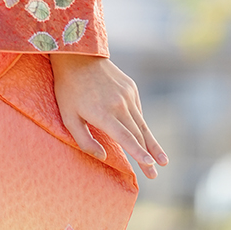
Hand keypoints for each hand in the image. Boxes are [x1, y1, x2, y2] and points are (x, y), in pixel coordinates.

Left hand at [49, 52, 165, 178]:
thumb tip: (104, 156)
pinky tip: (141, 136)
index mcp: (103, 113)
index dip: (138, 153)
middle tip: (155, 174)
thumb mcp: (68, 116)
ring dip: (152, 144)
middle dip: (149, 156)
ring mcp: (128, 95)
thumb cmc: (69, 89)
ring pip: (142, 124)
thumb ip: (84, 140)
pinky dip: (140, 125)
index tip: (151, 166)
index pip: (125, 138)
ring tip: (162, 160)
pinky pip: (137, 111)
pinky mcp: (131, 88)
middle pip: (138, 135)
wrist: (78, 55)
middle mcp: (119, 104)